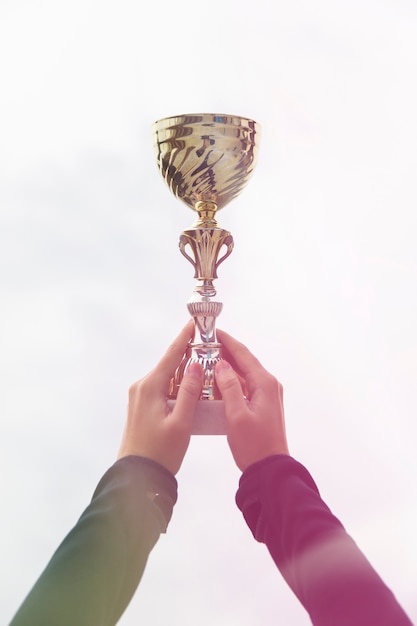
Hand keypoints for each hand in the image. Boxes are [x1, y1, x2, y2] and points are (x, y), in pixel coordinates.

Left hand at [118, 321, 202, 474]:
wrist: (137, 477)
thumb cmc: (161, 452)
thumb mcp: (181, 422)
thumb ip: (190, 392)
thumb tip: (195, 365)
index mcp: (150, 387)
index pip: (171, 355)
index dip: (184, 337)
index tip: (194, 322)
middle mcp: (142, 387)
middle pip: (169, 364)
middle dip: (188, 355)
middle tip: (209, 346)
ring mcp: (140, 397)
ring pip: (167, 377)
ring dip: (185, 372)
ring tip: (206, 367)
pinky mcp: (142, 407)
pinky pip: (163, 389)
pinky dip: (178, 386)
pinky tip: (192, 389)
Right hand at [215, 329, 288, 471]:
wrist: (269, 470)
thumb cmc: (254, 446)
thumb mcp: (236, 415)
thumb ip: (229, 386)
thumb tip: (221, 364)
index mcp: (264, 383)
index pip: (243, 354)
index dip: (227, 341)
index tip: (212, 332)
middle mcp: (269, 385)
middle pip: (244, 362)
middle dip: (225, 352)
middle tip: (204, 346)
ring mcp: (267, 396)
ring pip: (244, 374)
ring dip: (227, 368)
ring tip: (206, 362)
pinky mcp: (263, 405)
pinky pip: (245, 386)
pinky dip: (231, 382)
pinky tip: (216, 384)